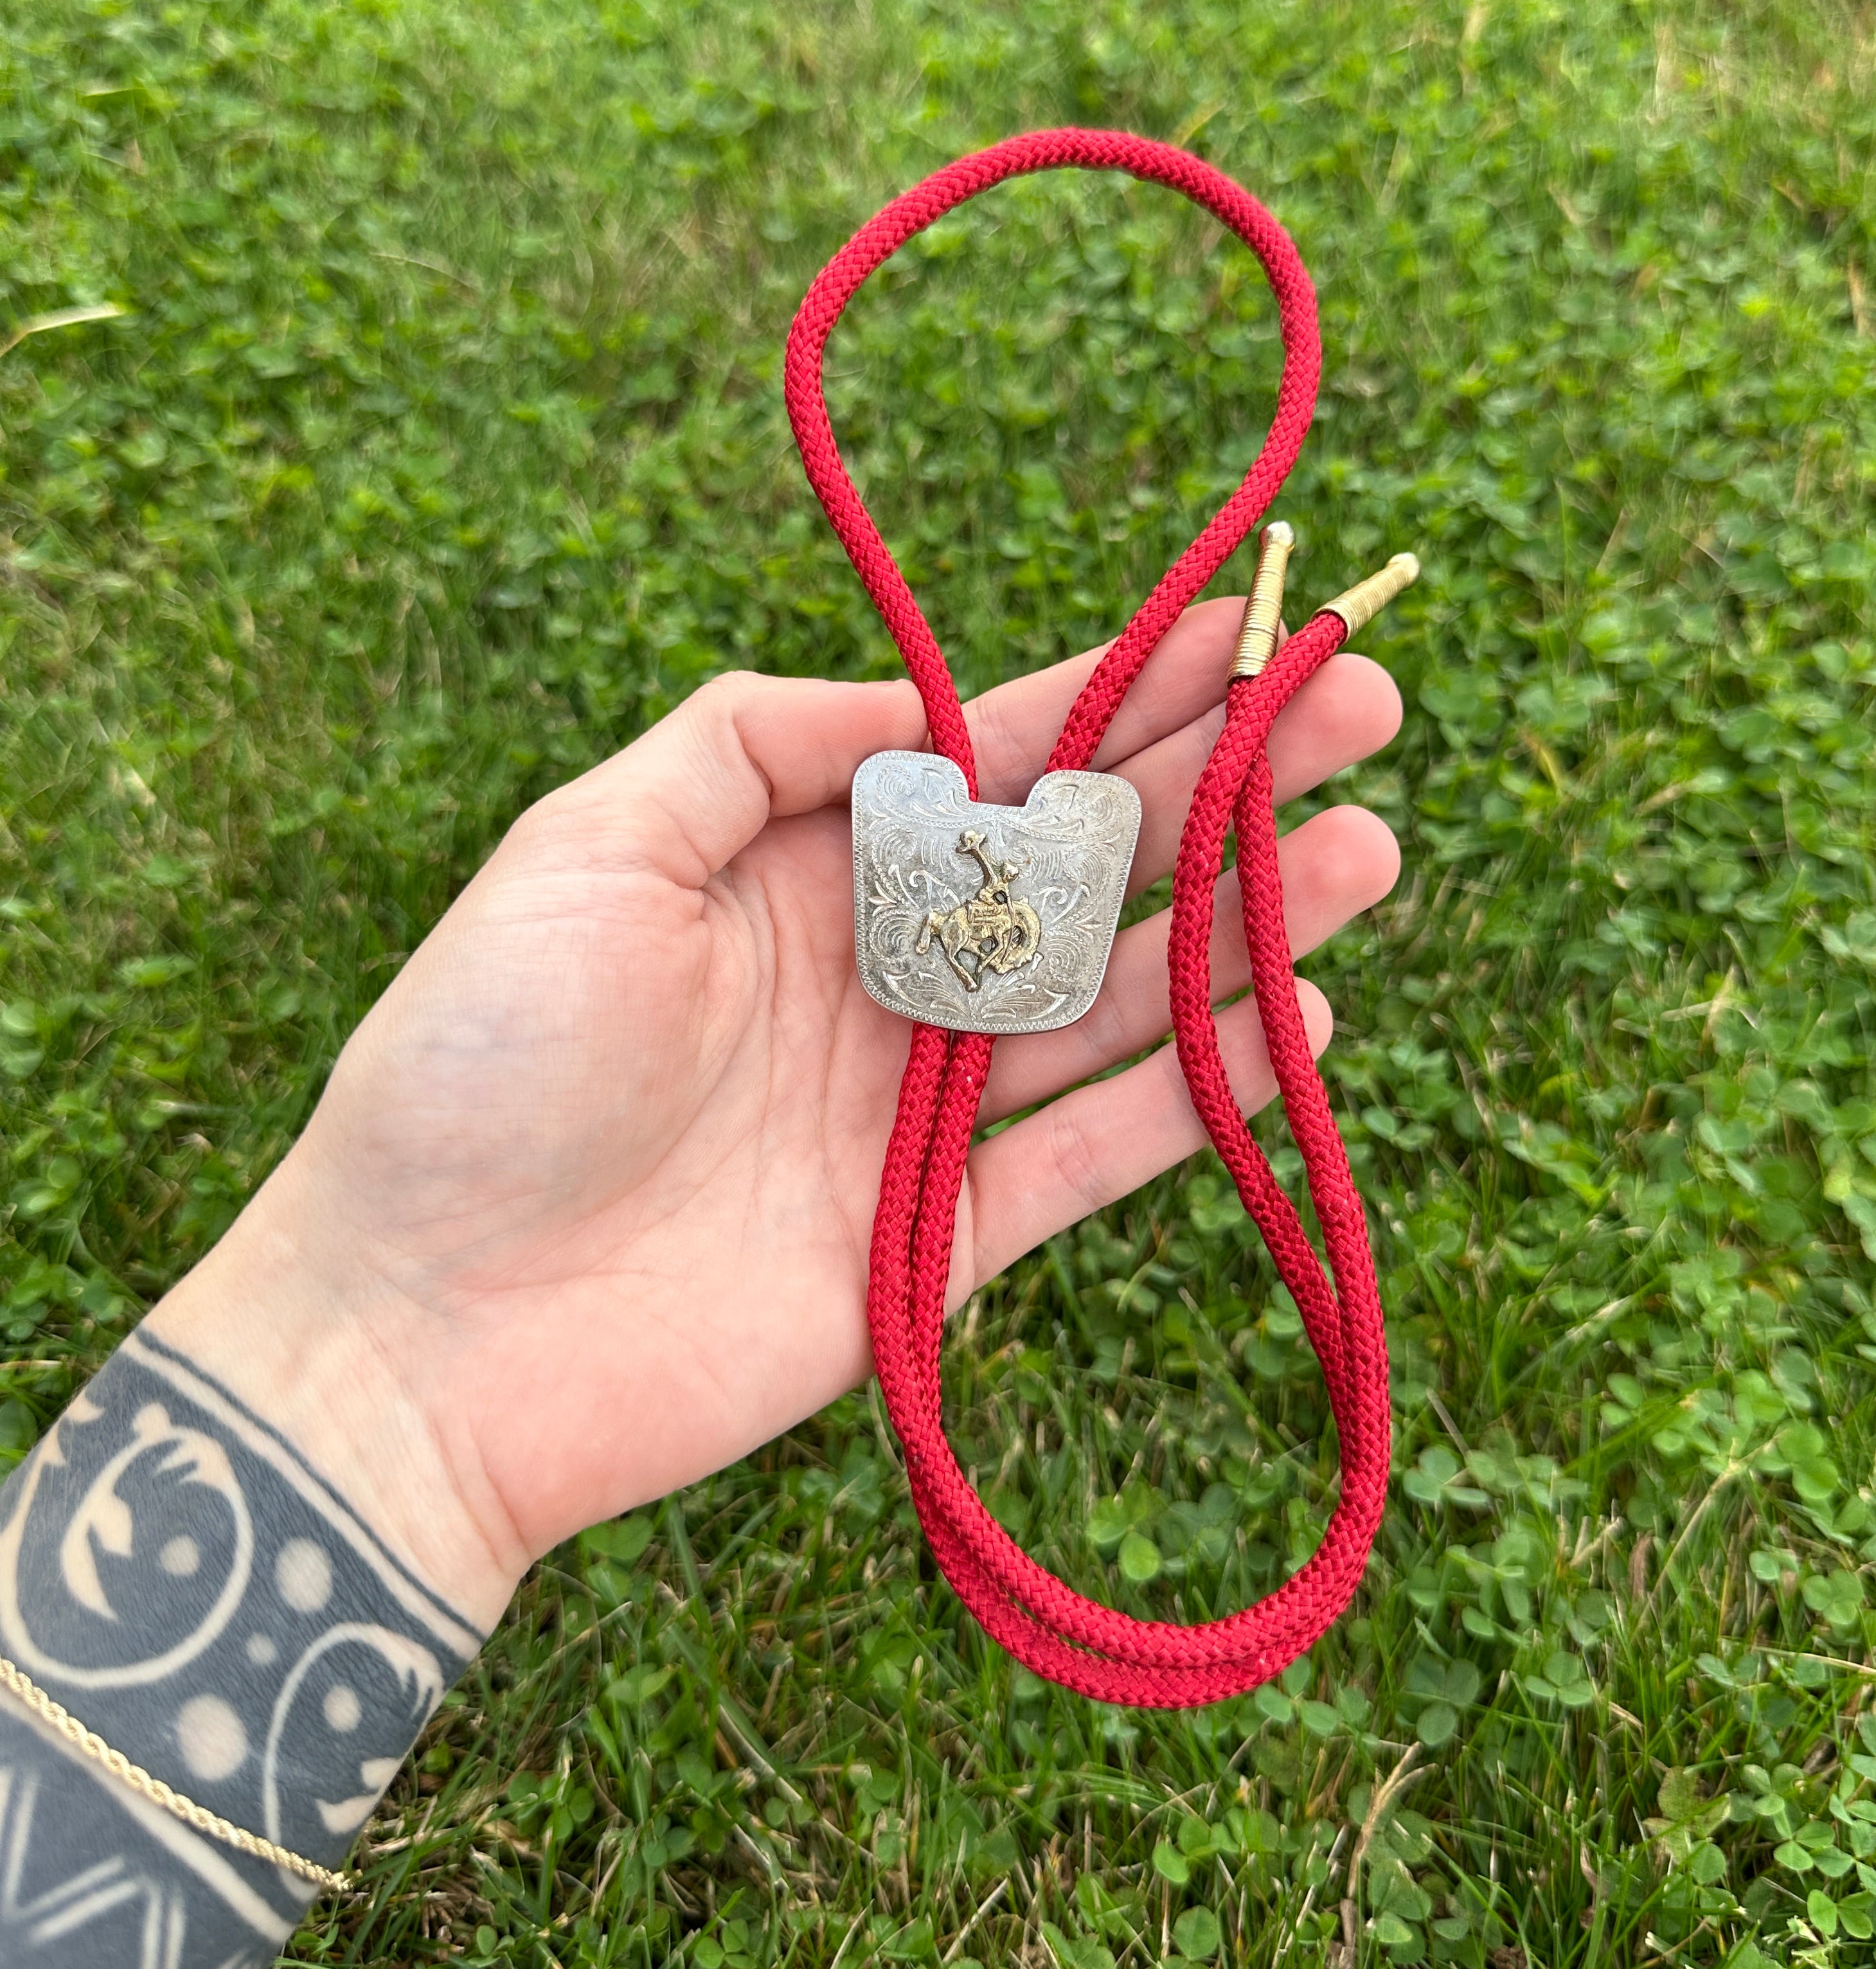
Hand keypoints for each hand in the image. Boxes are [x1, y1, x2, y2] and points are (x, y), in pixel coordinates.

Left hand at [156, 608, 1400, 1624]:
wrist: (413, 1337)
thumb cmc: (474, 1070)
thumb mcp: (584, 848)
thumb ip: (748, 744)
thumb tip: (924, 699)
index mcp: (793, 868)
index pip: (990, 760)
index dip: (1122, 693)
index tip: (1251, 631)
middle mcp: (871, 976)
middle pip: (1080, 865)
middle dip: (1221, 784)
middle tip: (1366, 712)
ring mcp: (911, 1110)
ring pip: (1114, 999)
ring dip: (1245, 924)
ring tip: (1368, 850)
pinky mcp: (937, 1241)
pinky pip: (1092, 1157)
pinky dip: (1197, 1093)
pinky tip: (1297, 1014)